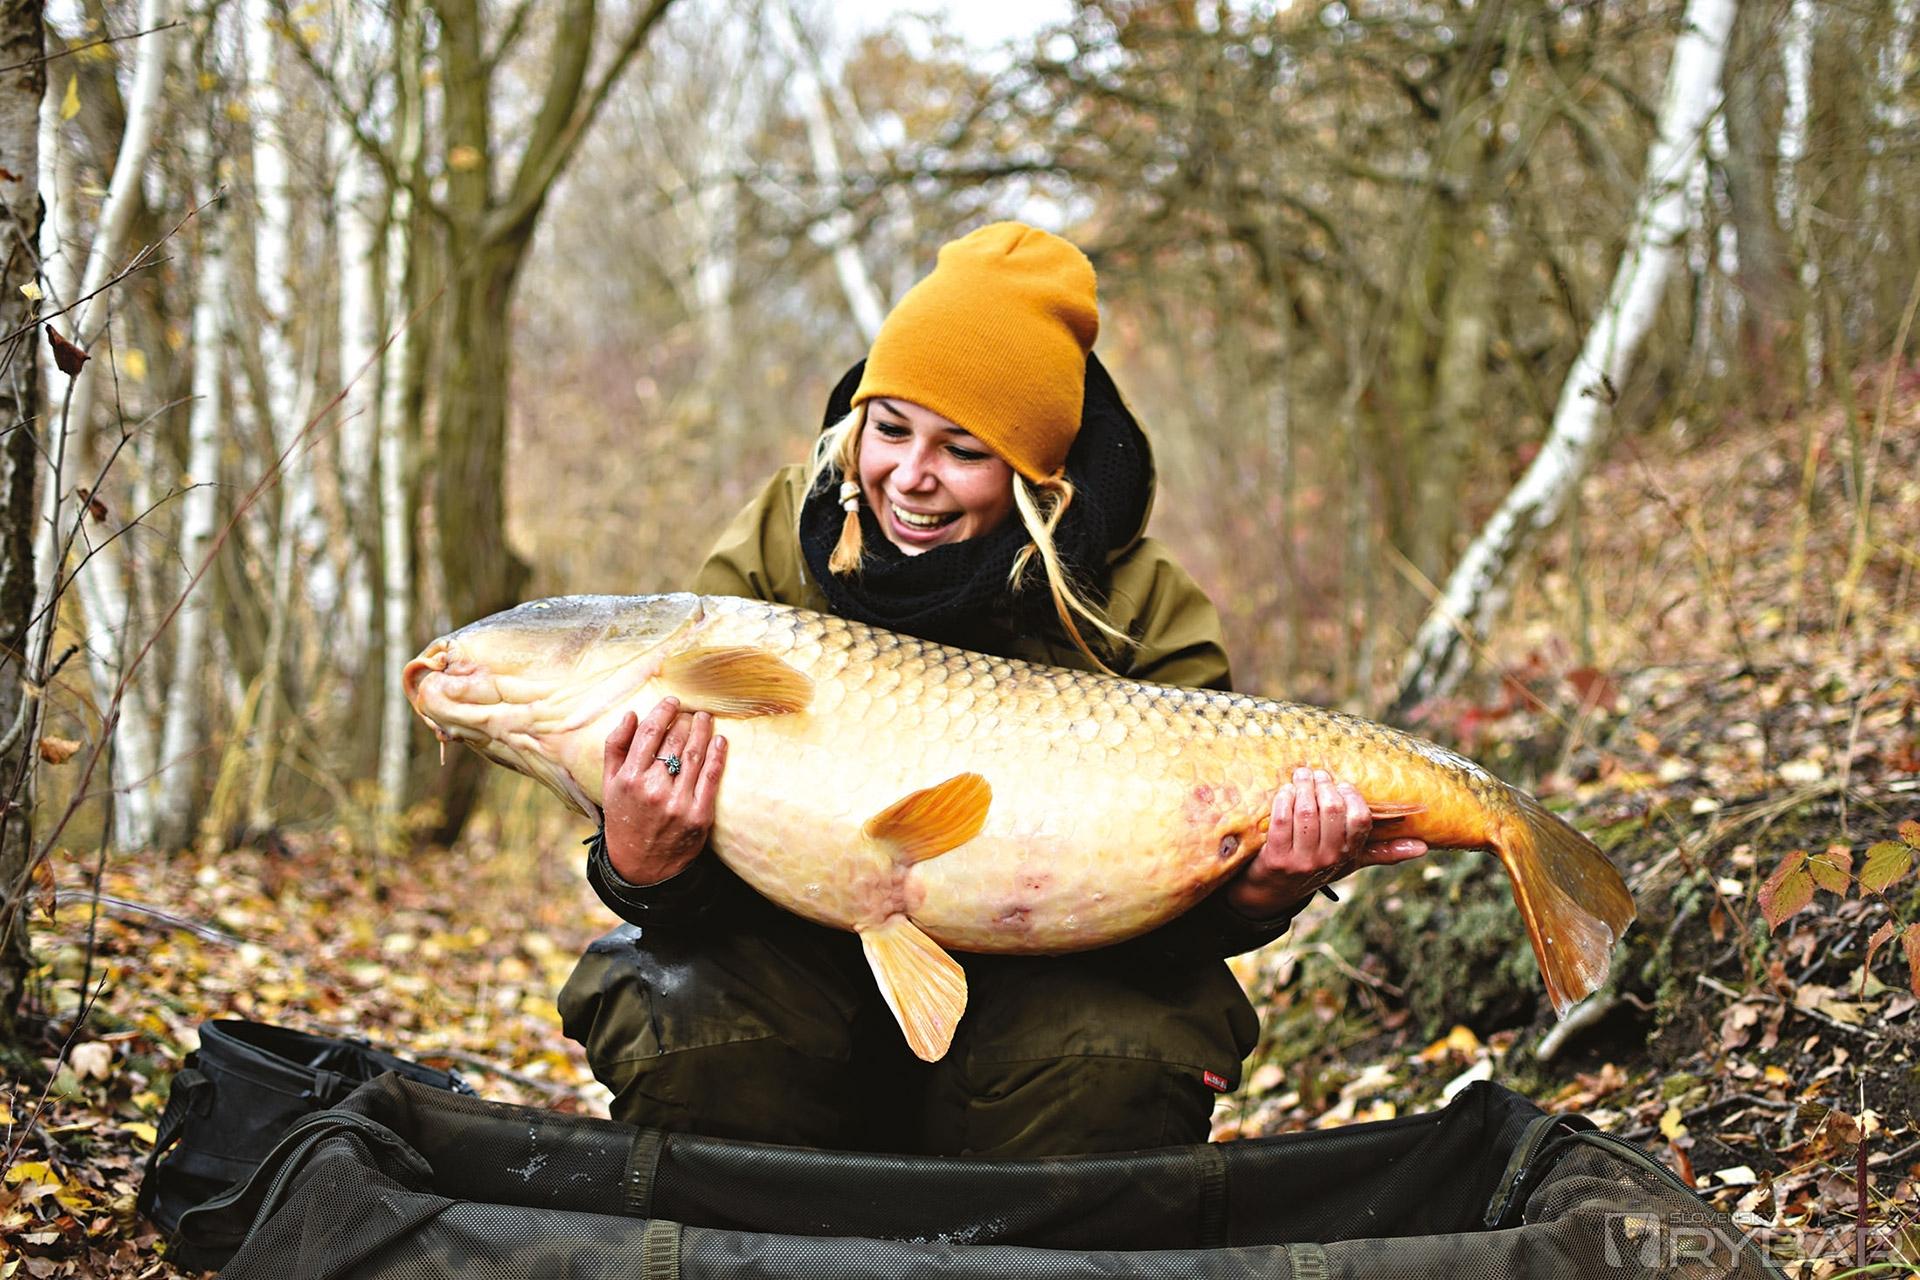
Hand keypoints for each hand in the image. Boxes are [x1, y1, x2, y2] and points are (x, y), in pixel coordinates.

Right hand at [600, 698, 726, 885]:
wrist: (641, 865)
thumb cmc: (624, 817)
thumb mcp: (610, 784)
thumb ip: (616, 747)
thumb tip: (632, 714)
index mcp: (629, 779)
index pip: (650, 734)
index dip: (663, 713)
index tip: (673, 702)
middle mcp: (653, 790)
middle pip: (675, 742)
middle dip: (685, 722)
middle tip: (690, 712)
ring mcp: (678, 803)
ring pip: (695, 756)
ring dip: (703, 731)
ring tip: (705, 719)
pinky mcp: (699, 816)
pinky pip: (711, 778)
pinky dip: (717, 755)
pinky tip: (720, 740)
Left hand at [1224, 767, 1427, 918]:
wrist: (1275, 892)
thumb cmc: (1318, 866)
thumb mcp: (1351, 861)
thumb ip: (1385, 852)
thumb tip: (1424, 848)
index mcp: (1350, 854)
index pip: (1360, 819)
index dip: (1350, 796)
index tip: (1341, 785)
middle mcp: (1329, 859)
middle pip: (1332, 809)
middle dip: (1324, 785)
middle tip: (1317, 774)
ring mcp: (1302, 861)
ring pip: (1306, 811)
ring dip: (1302, 787)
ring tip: (1301, 776)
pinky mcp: (1277, 859)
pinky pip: (1282, 820)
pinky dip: (1283, 800)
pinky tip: (1285, 791)